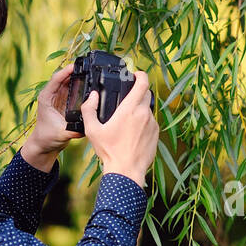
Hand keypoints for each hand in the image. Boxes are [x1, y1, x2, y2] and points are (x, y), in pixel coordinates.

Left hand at [29, 64, 83, 154]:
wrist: (45, 144)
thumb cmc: (47, 137)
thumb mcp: (62, 134)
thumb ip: (74, 130)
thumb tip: (87, 126)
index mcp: (46, 97)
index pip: (56, 79)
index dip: (66, 71)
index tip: (76, 66)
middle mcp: (52, 95)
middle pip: (64, 77)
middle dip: (75, 71)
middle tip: (89, 68)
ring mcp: (58, 97)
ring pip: (69, 82)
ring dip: (79, 78)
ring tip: (92, 73)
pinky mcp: (65, 102)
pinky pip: (73, 90)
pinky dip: (80, 86)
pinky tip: (90, 86)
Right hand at [81, 68, 158, 186]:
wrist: (126, 171)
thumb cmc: (110, 151)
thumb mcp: (92, 130)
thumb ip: (89, 109)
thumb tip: (92, 96)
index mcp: (130, 109)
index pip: (142, 83)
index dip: (140, 75)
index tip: (135, 74)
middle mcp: (144, 114)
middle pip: (146, 94)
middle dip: (138, 92)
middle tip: (127, 97)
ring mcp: (153, 124)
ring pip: (148, 109)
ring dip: (140, 109)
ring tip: (127, 119)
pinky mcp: (156, 134)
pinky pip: (151, 122)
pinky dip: (144, 122)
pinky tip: (133, 132)